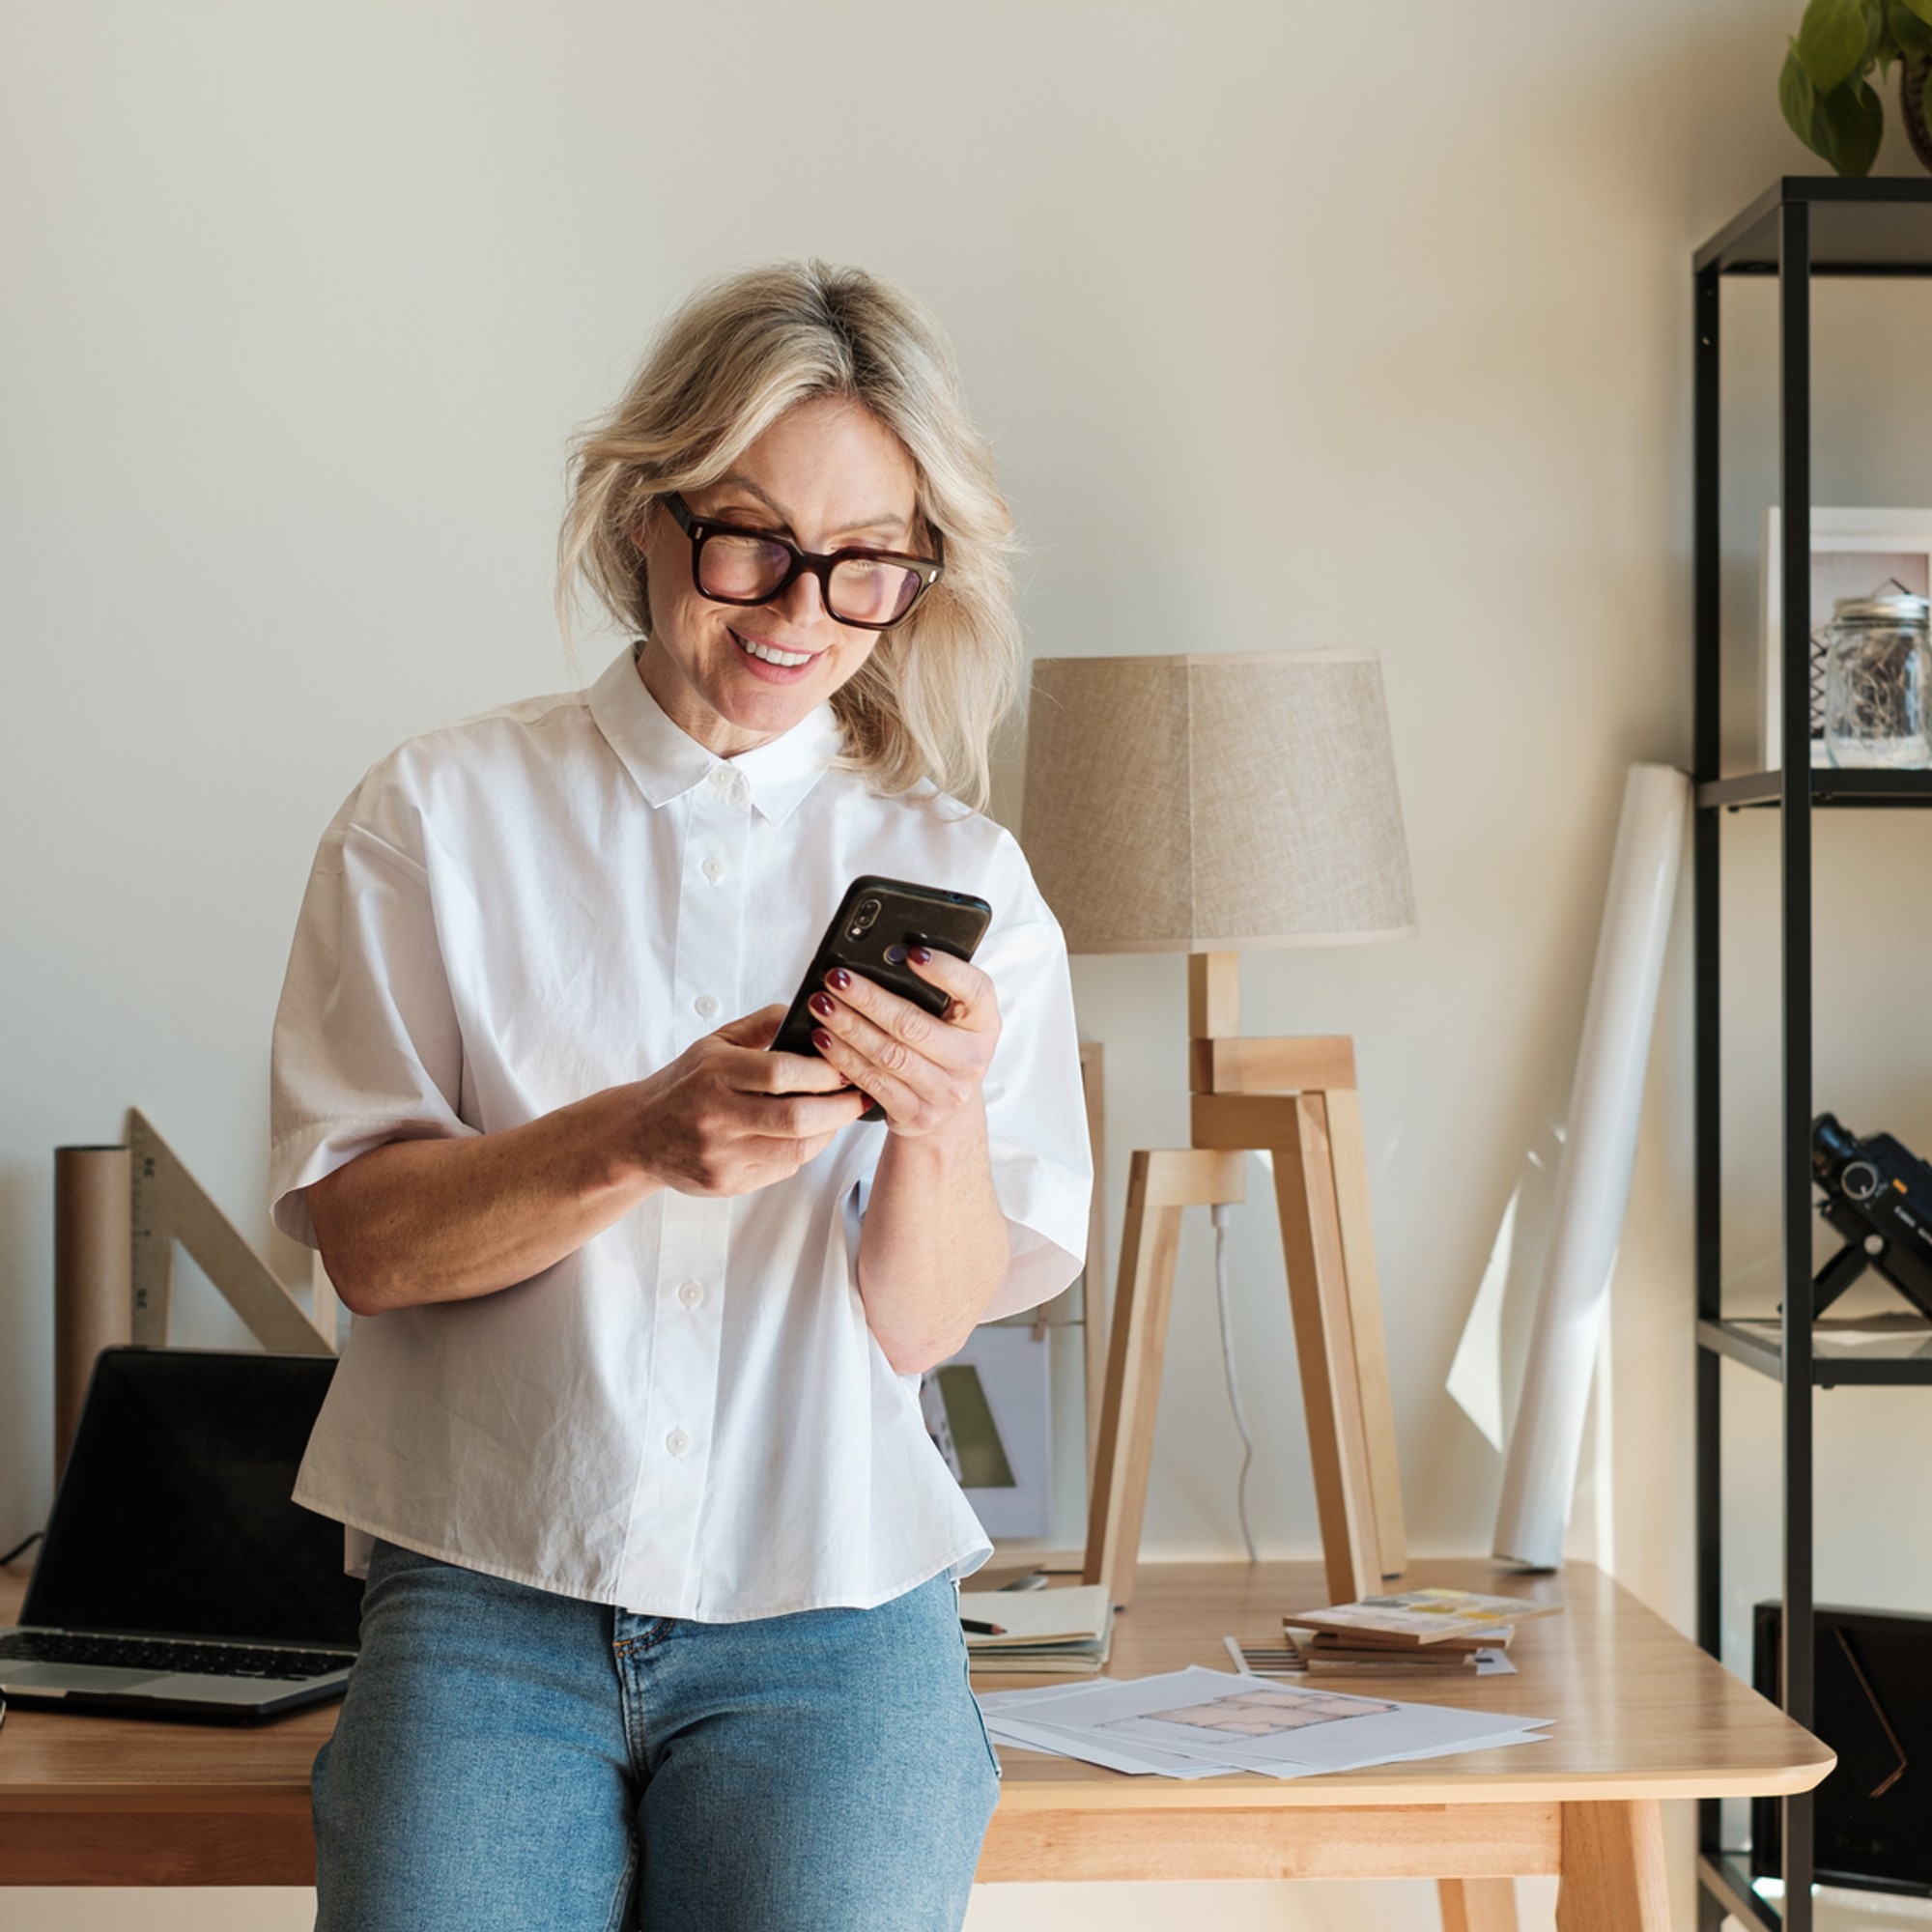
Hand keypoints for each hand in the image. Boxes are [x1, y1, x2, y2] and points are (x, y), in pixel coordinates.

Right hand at [631, 1005, 867, 1196]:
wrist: (637, 1135)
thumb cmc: (684, 1084)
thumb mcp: (714, 1043)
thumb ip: (761, 1025)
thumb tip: (806, 1009)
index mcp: (715, 1073)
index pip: (781, 1073)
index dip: (823, 1072)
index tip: (845, 1067)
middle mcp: (716, 1116)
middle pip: (795, 1118)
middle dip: (840, 1108)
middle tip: (859, 1096)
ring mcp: (721, 1154)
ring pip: (795, 1150)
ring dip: (828, 1132)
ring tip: (839, 1115)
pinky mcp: (726, 1183)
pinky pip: (782, 1169)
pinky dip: (804, 1151)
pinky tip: (809, 1135)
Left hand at [807, 949, 999, 1140]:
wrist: (948, 1111)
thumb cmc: (943, 1050)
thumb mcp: (952, 1019)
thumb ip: (931, 991)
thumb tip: (886, 956)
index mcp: (984, 1024)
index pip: (975, 989)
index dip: (945, 970)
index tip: (912, 952)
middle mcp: (970, 1059)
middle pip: (914, 1024)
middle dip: (869, 998)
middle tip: (838, 978)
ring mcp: (946, 1091)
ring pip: (888, 1054)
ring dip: (849, 1027)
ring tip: (822, 1005)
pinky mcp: (918, 1114)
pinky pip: (874, 1082)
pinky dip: (844, 1058)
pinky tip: (824, 1039)